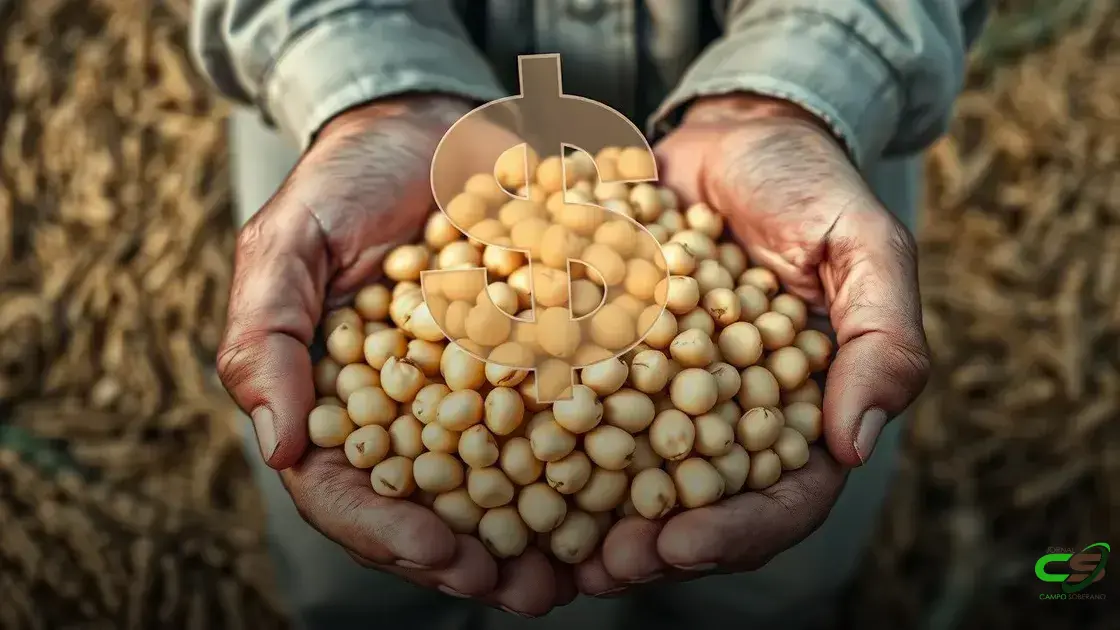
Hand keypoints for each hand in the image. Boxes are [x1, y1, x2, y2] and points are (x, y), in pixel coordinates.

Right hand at [216, 95, 571, 615]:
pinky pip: (557, 419)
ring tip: (578, 574)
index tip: (444, 555)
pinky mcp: (531, 362)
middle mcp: (404, 412)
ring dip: (537, 534)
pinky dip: (586, 459)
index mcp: (334, 402)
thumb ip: (268, 334)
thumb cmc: (349, 179)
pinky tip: (623, 490)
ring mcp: (471, 392)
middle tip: (526, 592)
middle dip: (474, 557)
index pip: (345, 488)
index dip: (389, 531)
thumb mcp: (289, 240)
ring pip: (498, 481)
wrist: (432, 126)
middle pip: (429, 506)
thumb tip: (278, 445)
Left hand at [575, 94, 930, 593]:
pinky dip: (545, 441)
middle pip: (700, 506)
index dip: (738, 532)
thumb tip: (854, 446)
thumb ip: (881, 339)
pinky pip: (577, 410)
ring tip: (548, 545)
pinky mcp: (608, 359)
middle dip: (653, 545)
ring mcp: (664, 393)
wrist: (729, 135)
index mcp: (801, 414)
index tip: (682, 544)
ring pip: (630, 475)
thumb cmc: (808, 187)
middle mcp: (730, 419)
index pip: (785, 498)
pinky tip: (502, 463)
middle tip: (604, 564)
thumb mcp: (864, 248)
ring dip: (591, 517)